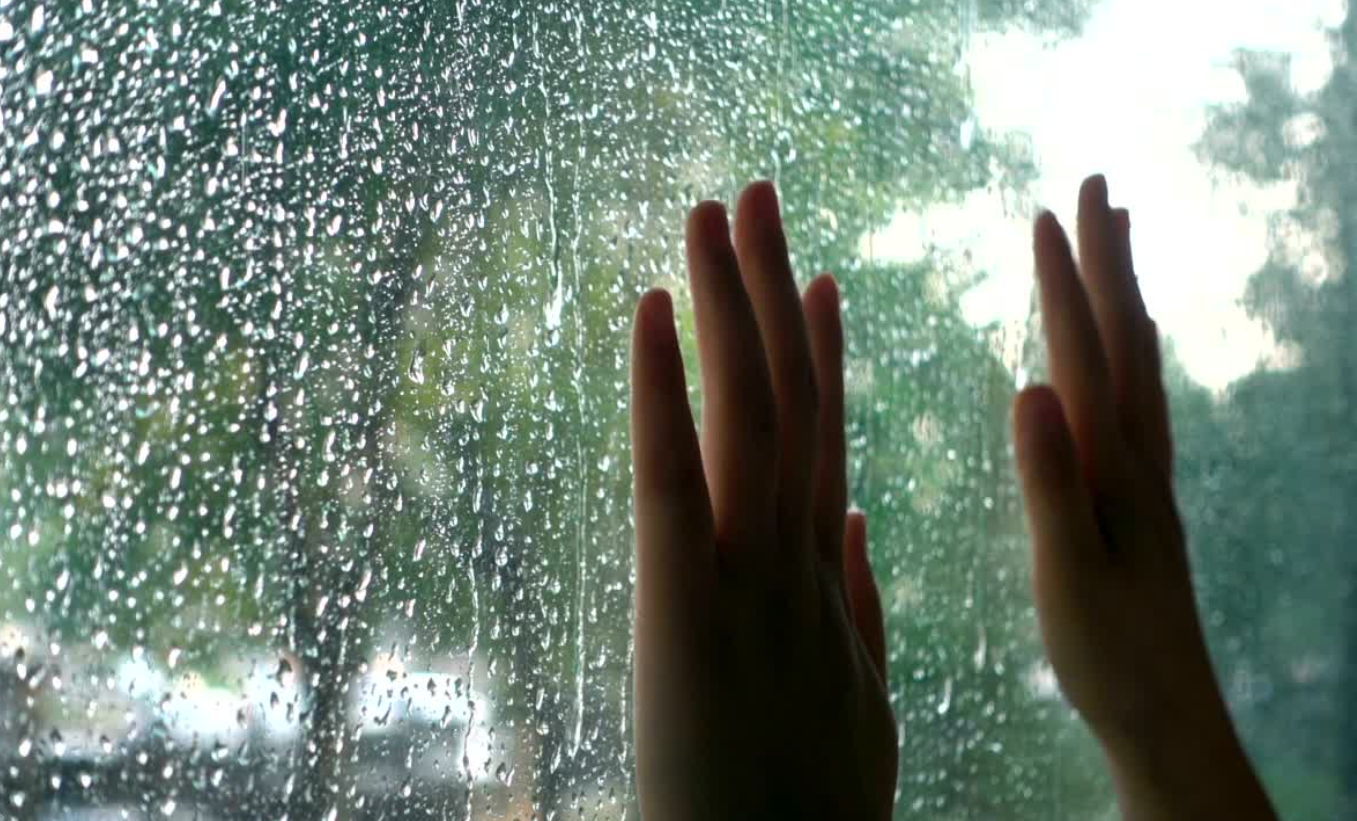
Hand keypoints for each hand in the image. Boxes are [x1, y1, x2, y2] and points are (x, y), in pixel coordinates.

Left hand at [629, 181, 895, 819]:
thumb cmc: (809, 815)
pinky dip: (664, 389)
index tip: (817, 278)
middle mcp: (792, 561)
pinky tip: (654, 307)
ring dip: (729, 304)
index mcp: (826, 584)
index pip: (822, 443)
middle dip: (770, 292)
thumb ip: (859, 603)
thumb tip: (850, 521)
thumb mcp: (856, 699)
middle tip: (758, 195)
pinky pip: (672, 477)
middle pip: (787, 400)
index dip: (821, 353)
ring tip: (717, 212)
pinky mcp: (684, 609)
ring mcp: (746, 580)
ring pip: (745, 414)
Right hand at [1014, 175, 1277, 819]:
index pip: (1085, 355)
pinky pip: (1143, 401)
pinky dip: (1135, 353)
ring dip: (1126, 293)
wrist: (1166, 713)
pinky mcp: (1144, 500)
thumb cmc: (1107, 654)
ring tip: (1119, 241)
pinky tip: (1126, 353)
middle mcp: (1138, 458)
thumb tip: (1030, 387)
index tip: (1043, 212)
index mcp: (1112, 467)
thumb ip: (1050, 482)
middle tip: (1097, 186)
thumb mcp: (1066, 571)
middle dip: (1107, 260)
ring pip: (1140, 363)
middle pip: (1125, 338)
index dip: (1063, 285)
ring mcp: (1148, 478)